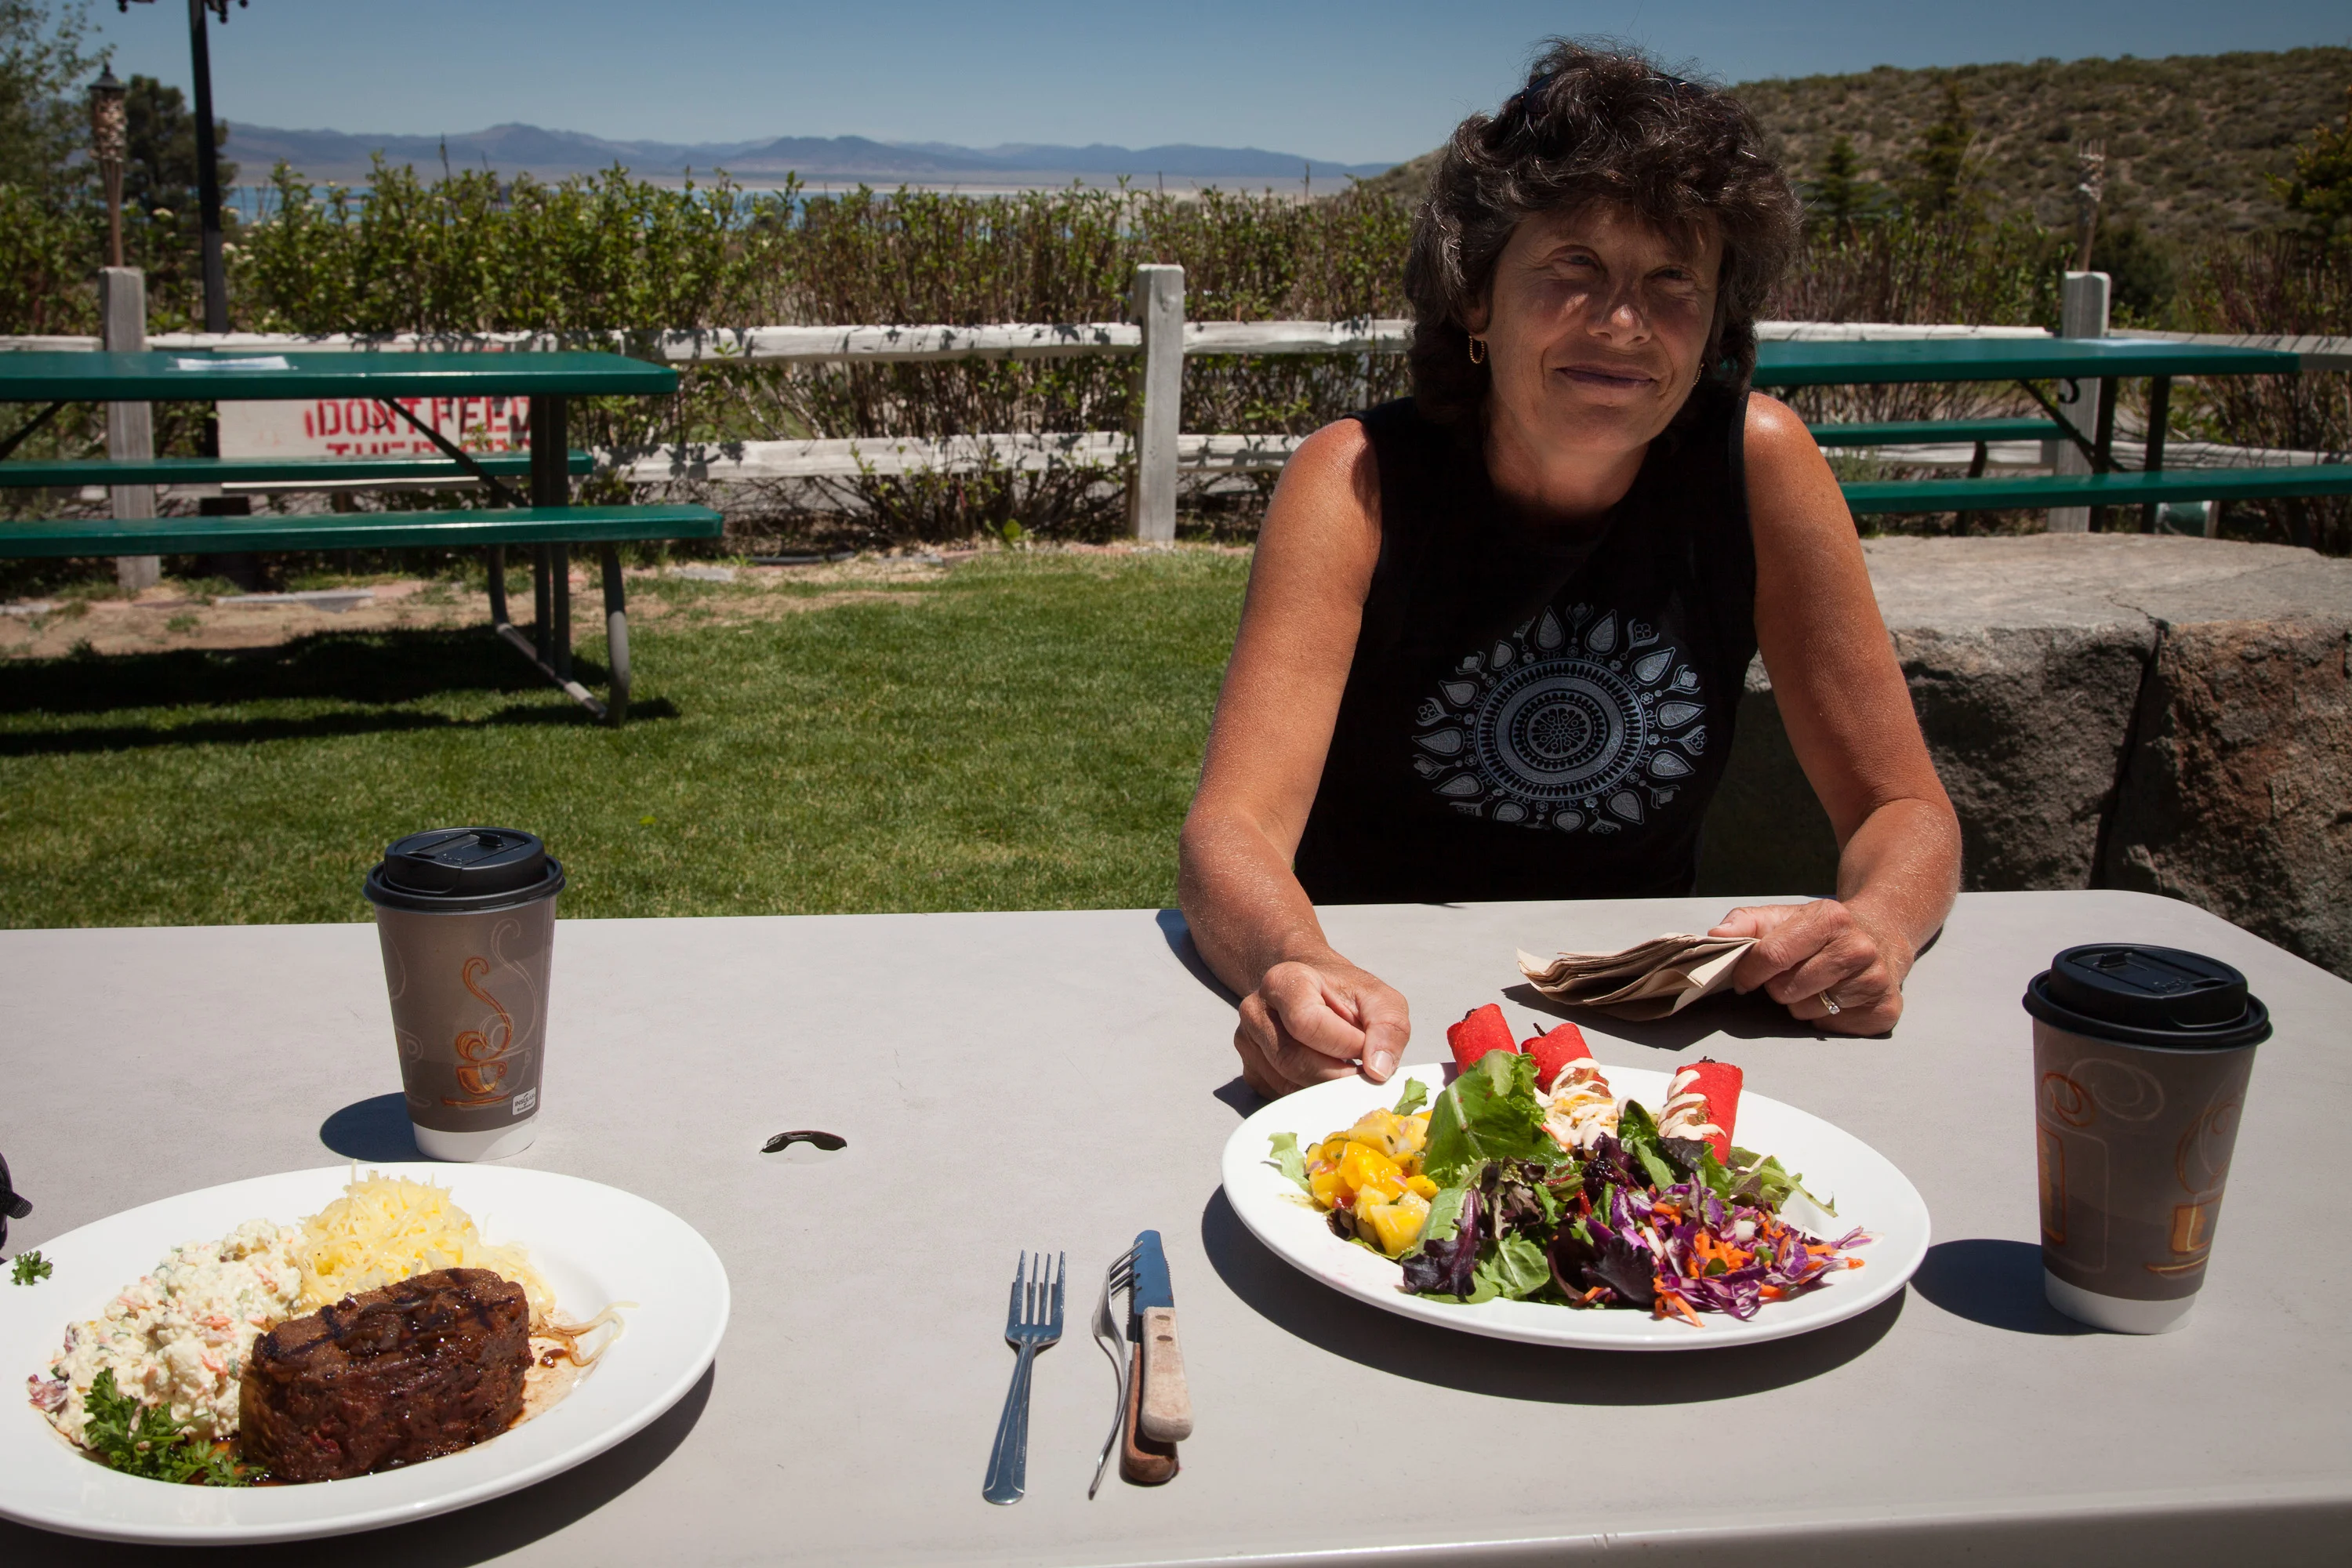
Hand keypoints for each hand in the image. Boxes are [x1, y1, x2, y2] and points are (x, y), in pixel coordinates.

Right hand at [1233, 955, 1410, 1098]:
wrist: (1313, 991)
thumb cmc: (1346, 995)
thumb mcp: (1380, 1000)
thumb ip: (1389, 1028)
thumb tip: (1378, 1071)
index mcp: (1283, 980)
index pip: (1307, 1022)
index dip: (1343, 1043)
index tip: (1365, 1046)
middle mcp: (1255, 1010)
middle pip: (1293, 1060)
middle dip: (1336, 1074)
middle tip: (1360, 1071)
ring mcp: (1248, 1042)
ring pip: (1287, 1083)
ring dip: (1324, 1086)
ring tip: (1344, 1067)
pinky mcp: (1251, 1070)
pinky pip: (1282, 1095)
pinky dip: (1310, 1094)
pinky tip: (1325, 1075)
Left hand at [1710, 900, 1911, 1033]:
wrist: (1880, 934)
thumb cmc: (1821, 930)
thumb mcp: (1783, 917)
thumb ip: (1746, 923)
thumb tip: (1717, 935)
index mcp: (1831, 919)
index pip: (1772, 955)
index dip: (1749, 971)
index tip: (1744, 977)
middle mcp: (1859, 948)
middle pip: (1786, 989)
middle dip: (1778, 986)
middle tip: (1793, 974)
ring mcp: (1876, 981)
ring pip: (1808, 1012)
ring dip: (1802, 1003)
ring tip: (1817, 983)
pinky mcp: (1885, 1011)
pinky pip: (1831, 1027)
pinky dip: (1826, 1017)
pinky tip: (1837, 996)